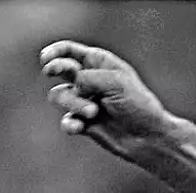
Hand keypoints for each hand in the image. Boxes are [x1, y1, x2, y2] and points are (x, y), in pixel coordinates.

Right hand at [39, 41, 172, 158]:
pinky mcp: (85, 124)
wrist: (149, 138)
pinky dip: (70, 123)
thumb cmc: (138, 105)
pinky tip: (77, 127)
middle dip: (55, 70)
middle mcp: (90, 81)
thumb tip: (72, 87)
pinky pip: (67, 121)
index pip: (70, 51)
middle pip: (59, 69)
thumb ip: (87, 77)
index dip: (54, 52)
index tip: (46, 59)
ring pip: (60, 96)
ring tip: (92, 112)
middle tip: (52, 71)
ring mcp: (85, 102)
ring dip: (73, 102)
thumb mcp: (115, 82)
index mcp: (100, 64)